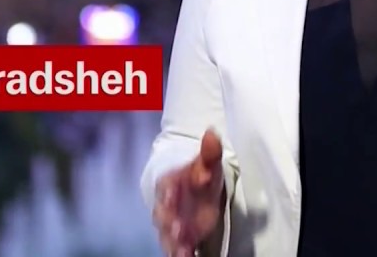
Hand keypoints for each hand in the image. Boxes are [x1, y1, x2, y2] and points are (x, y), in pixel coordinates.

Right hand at [153, 129, 224, 256]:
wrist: (188, 190)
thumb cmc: (198, 176)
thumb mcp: (206, 163)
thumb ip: (209, 152)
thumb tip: (212, 133)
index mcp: (169, 183)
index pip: (167, 186)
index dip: (169, 191)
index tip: (172, 195)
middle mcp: (166, 206)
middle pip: (164, 215)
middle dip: (170, 222)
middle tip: (177, 229)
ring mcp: (171, 224)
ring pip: (168, 235)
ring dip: (174, 243)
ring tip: (183, 251)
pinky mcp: (179, 240)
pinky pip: (176, 249)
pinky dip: (180, 253)